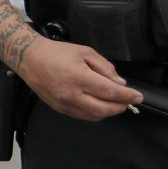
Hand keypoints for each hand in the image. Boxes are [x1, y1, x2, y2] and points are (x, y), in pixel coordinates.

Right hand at [15, 39, 140, 121]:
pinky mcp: (59, 109)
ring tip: (113, 101)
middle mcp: (71, 94)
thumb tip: (119, 83)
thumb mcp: (85, 52)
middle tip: (127, 100)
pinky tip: (98, 103)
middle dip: (120, 107)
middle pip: (104, 109)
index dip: (126, 96)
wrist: (30, 59)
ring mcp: (65, 104)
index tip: (138, 97)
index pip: (109, 92)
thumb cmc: (56, 53)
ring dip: (108, 111)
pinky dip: (95, 113)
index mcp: (79, 77)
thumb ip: (104, 67)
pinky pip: (83, 116)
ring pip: (94, 116)